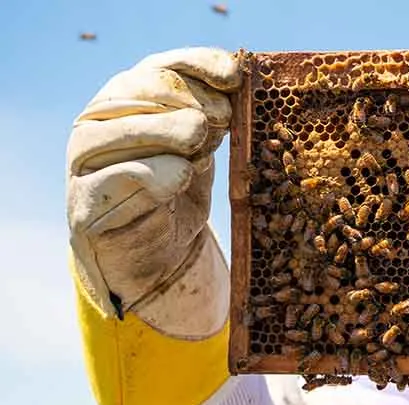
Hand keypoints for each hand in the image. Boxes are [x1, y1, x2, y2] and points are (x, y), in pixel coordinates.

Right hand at [66, 48, 240, 337]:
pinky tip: (182, 175)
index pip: (161, 66)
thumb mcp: (203, 147)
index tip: (236, 77)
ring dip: (172, 134)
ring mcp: (85, 160)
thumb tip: (239, 87)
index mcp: (126, 96)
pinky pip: (121, 178)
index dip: (200, 66)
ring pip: (126, 130)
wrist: (157, 252)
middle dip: (190, 102)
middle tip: (221, 121)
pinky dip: (158, 174)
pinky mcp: (86, 201)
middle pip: (143, 93)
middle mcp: (97, 120)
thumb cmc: (180, 187)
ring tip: (200, 146)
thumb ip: (213, 116)